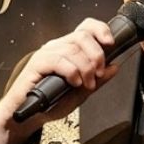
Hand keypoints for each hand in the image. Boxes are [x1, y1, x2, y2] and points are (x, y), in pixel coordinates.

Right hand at [0, 19, 118, 143]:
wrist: (29, 115)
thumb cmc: (51, 102)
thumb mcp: (81, 92)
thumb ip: (98, 79)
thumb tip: (114, 67)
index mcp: (68, 48)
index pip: (86, 27)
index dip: (101, 30)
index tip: (111, 44)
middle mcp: (57, 46)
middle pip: (82, 36)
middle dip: (97, 55)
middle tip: (98, 74)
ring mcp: (46, 53)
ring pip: (72, 49)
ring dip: (85, 68)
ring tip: (86, 84)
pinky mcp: (37, 64)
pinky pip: (58, 60)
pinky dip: (71, 72)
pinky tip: (74, 82)